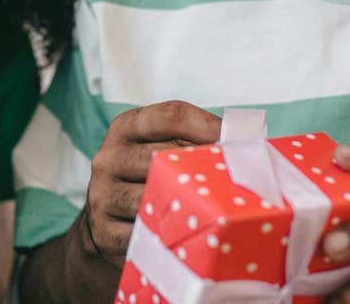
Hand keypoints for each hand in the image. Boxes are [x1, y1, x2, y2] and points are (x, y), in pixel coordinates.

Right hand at [81, 100, 222, 265]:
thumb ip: (191, 140)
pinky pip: (148, 231)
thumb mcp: (158, 149)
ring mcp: (103, 195)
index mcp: (125, 127)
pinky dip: (172, 233)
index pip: (171, 115)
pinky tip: (189, 233)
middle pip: (165, 154)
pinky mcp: (106, 232)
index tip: (237, 141)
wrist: (105, 223)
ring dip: (189, 203)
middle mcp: (109, 157)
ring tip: (215, 209)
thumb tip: (247, 140)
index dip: (209, 126)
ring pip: (156, 195)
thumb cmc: (145, 180)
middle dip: (203, 168)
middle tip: (234, 181)